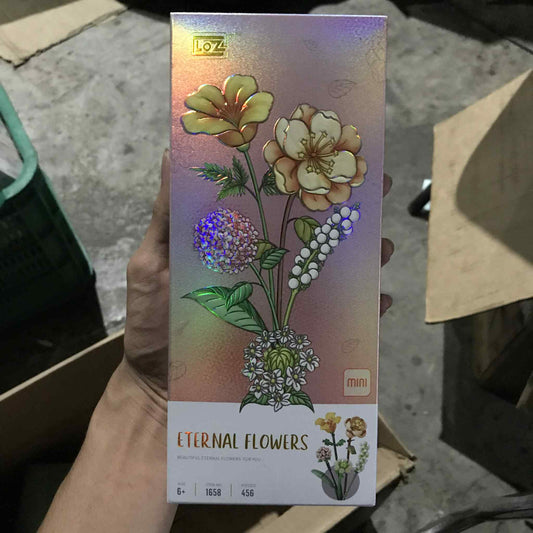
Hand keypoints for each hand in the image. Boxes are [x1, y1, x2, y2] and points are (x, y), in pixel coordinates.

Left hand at [123, 151, 393, 395]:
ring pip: (332, 273)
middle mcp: (267, 267)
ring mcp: (284, 303)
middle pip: (312, 233)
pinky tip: (380, 303)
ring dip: (364, 257)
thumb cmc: (155, 325)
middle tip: (375, 189)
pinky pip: (336, 322)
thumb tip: (173, 151)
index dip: (301, 177)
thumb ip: (165, 216)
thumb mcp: (154, 265)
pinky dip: (363, 312)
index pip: (274, 202)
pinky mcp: (293, 338)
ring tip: (381, 246)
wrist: (163, 389)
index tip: (328, 153)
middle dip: (347, 210)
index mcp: (238, 244)